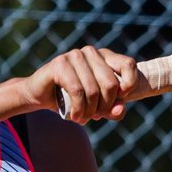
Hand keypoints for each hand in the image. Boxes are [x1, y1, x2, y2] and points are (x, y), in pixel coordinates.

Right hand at [21, 46, 137, 123]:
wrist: (41, 95)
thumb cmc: (72, 99)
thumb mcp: (97, 107)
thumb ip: (113, 109)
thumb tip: (119, 110)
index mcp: (104, 57)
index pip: (128, 64)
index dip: (130, 84)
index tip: (120, 100)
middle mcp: (91, 52)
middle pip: (111, 84)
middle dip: (104, 107)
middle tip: (96, 116)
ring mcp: (75, 55)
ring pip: (93, 90)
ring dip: (89, 112)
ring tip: (83, 119)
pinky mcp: (60, 63)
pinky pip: (77, 90)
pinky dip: (78, 108)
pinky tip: (75, 116)